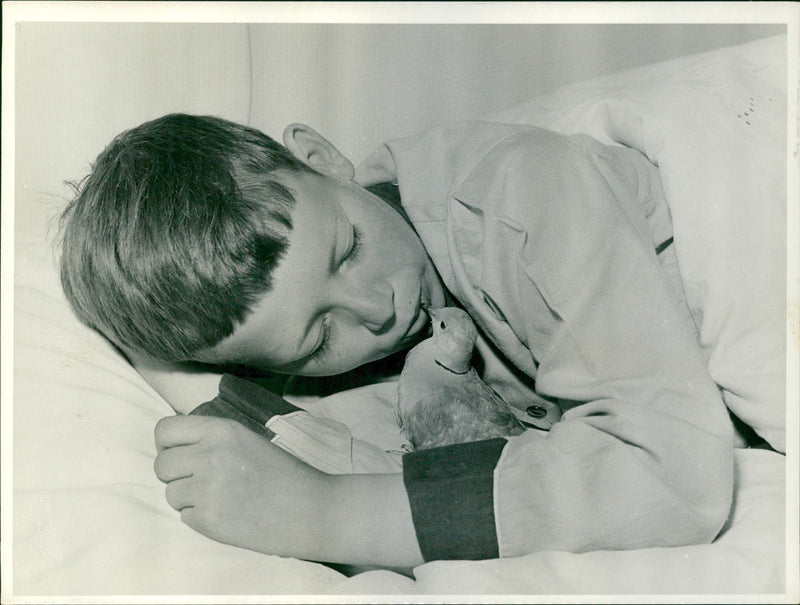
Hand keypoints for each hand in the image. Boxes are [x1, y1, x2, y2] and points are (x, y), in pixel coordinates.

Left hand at [154, 414, 331, 558]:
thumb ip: (212, 438)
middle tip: (201, 480)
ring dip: (188, 498)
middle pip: (161, 465)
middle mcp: (210, 455)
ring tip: (221, 498)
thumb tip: (172, 445)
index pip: (165, 430)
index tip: (178, 452)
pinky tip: (228, 513)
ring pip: (170, 493)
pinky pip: (184, 517)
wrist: (310, 510)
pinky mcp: (208, 519)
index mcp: (222, 430)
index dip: (167, 443)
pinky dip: (201, 518)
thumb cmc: (284, 474)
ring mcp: (207, 489)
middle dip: (175, 474)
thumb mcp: (248, 439)